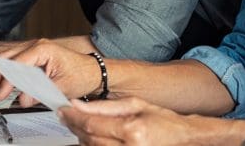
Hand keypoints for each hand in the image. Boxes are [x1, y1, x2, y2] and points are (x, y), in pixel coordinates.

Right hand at [0, 39, 100, 107]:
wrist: (93, 72)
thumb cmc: (82, 75)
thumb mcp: (61, 87)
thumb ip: (40, 92)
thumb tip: (22, 99)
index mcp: (42, 49)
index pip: (15, 64)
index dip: (5, 82)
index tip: (0, 96)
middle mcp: (35, 46)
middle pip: (4, 59)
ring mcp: (32, 50)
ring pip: (4, 60)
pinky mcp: (31, 58)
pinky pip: (10, 64)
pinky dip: (1, 75)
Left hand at [59, 97, 205, 145]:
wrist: (182, 138)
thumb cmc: (162, 121)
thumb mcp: (134, 104)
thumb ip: (104, 107)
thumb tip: (78, 105)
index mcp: (131, 130)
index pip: (92, 124)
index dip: (73, 117)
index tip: (63, 110)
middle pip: (89, 139)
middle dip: (74, 127)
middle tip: (66, 116)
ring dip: (82, 137)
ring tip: (80, 125)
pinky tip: (92, 137)